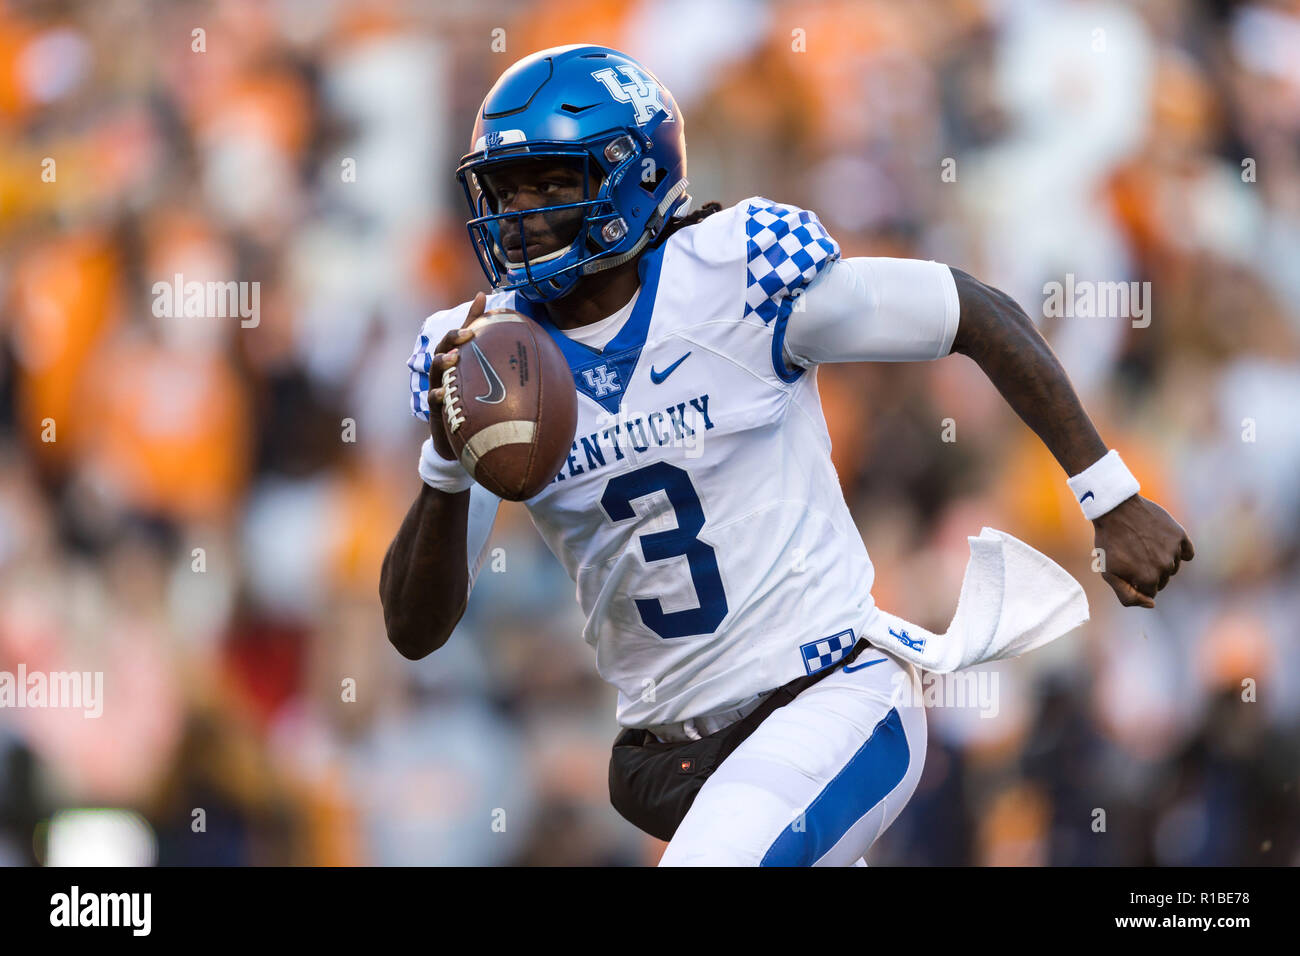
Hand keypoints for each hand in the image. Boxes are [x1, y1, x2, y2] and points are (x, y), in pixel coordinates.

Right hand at [427, 292, 487, 460]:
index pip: (464, 334)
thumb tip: (522, 340)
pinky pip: (433, 400)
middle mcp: (445, 371)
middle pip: (443, 347)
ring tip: (454, 357)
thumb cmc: (474, 404)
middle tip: (467, 334)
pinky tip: (443, 393)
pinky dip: (437, 395)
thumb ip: (499, 363)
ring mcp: (438, 387)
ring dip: (443, 361)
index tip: (484, 300)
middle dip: (453, 338)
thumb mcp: (487, 384)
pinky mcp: (436, 409)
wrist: (460, 440)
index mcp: (459, 361)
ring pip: (435, 370)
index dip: (472, 316)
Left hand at [1092, 495, 1193, 607]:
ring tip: (1144, 547)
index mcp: (1147, 579)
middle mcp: (1165, 566)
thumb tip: (1151, 604)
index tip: (1127, 568)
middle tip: (1134, 556)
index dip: (1137, 581)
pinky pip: (1187, 553)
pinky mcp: (1180, 535)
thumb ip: (1128, 596)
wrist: (1115, 508)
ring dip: (1161, 561)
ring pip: (1173, 567)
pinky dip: (1179, 552)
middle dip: (1149, 573)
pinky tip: (1163, 544)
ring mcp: (1174, 550)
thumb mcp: (1109, 573)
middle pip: (1163, 580)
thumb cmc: (1109, 542)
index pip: (1150, 592)